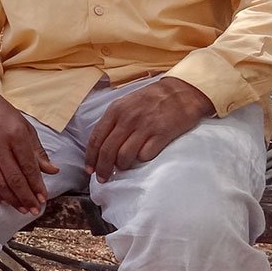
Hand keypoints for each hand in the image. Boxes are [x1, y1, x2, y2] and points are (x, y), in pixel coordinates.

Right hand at [0, 91, 58, 214]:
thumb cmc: (5, 116)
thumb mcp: (26, 128)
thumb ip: (38, 151)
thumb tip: (53, 170)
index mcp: (16, 136)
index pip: (28, 166)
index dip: (37, 185)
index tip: (43, 197)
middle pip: (14, 179)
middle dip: (26, 197)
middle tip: (35, 209)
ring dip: (13, 199)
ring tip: (23, 209)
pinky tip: (4, 201)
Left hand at [84, 78, 214, 181]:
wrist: (181, 91)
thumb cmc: (152, 99)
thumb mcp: (126, 103)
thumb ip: (113, 120)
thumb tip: (101, 145)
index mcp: (115, 110)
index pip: (97, 138)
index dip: (91, 157)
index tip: (90, 169)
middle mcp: (127, 119)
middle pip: (108, 150)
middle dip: (103, 168)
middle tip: (103, 178)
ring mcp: (145, 127)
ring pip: (124, 156)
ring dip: (122, 166)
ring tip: (123, 168)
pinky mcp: (161, 134)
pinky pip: (145, 155)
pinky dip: (141, 160)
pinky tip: (142, 158)